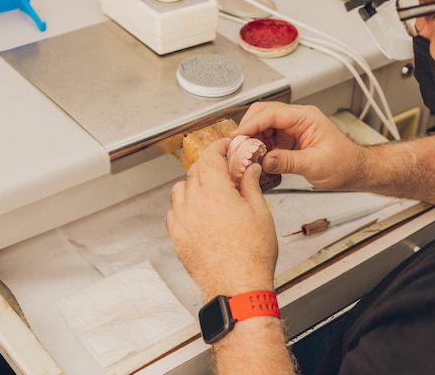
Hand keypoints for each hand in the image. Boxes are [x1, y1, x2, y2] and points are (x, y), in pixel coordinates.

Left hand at [167, 138, 277, 300]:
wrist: (238, 287)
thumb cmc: (251, 256)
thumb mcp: (260, 212)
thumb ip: (250, 185)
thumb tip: (249, 170)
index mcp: (215, 192)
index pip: (210, 157)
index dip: (220, 147)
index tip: (227, 146)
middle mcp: (193, 203)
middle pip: (195, 170)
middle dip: (210, 164)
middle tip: (225, 168)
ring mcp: (182, 221)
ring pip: (180, 189)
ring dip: (194, 184)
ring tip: (211, 190)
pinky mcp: (178, 237)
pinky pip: (174, 212)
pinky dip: (184, 206)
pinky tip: (199, 212)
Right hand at [234, 101, 359, 189]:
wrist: (355, 170)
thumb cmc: (344, 163)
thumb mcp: (315, 165)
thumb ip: (288, 161)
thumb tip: (264, 160)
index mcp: (306, 117)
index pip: (272, 113)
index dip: (252, 124)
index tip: (238, 136)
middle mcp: (298, 119)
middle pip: (263, 114)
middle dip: (248, 129)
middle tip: (238, 146)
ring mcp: (292, 129)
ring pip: (263, 127)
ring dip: (252, 139)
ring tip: (246, 155)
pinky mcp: (289, 140)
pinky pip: (268, 139)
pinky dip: (259, 147)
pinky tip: (256, 158)